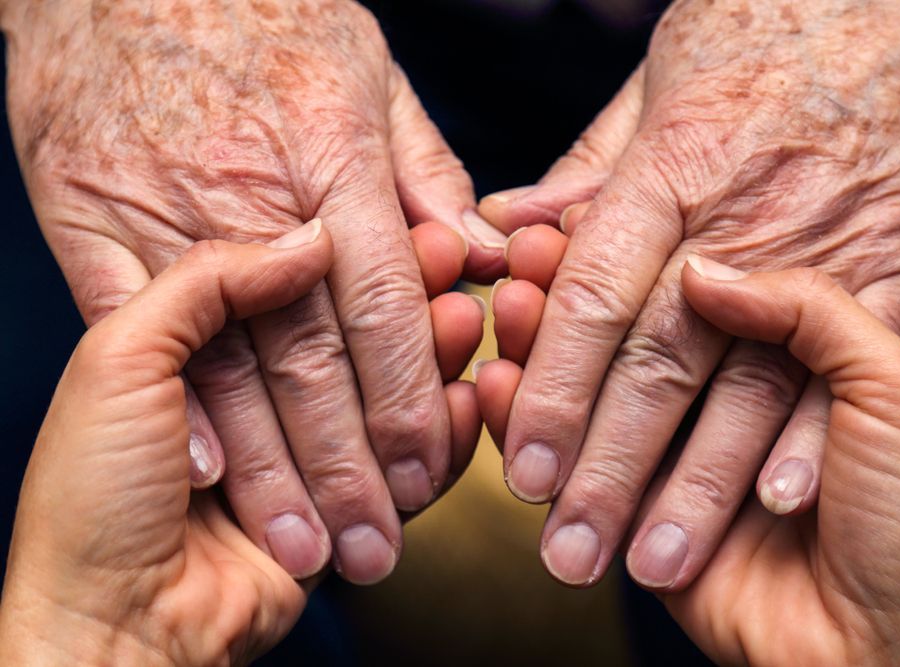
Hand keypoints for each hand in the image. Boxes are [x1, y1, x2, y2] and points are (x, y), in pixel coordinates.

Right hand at [2, 0, 500, 581]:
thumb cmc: (261, 15)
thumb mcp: (367, 73)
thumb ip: (427, 172)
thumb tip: (477, 255)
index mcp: (333, 155)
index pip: (384, 303)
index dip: (410, 396)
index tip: (429, 467)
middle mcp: (252, 194)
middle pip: (313, 354)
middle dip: (349, 462)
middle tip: (376, 542)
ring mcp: (164, 211)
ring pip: (229, 360)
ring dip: (271, 466)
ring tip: (305, 541)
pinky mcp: (89, 220)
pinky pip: (130, 325)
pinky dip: (175, 401)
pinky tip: (210, 473)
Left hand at [476, 0, 899, 587]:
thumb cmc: (772, 27)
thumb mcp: (662, 81)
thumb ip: (589, 169)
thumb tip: (514, 229)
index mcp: (671, 169)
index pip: (594, 299)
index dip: (554, 391)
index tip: (523, 469)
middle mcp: (743, 218)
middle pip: (659, 362)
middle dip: (609, 467)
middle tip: (569, 550)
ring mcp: (827, 245)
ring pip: (748, 382)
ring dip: (699, 483)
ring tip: (654, 559)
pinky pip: (851, 359)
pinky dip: (813, 432)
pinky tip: (776, 503)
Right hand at [477, 258, 899, 663]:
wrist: (899, 654)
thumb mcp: (897, 390)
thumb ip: (808, 311)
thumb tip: (704, 273)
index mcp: (787, 348)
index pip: (686, 286)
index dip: (631, 259)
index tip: (559, 231)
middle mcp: (725, 393)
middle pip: (630, 336)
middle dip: (568, 305)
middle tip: (513, 273)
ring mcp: (679, 454)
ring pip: (595, 394)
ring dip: (539, 359)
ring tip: (498, 322)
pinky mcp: (644, 511)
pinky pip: (576, 462)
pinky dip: (526, 428)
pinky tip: (491, 391)